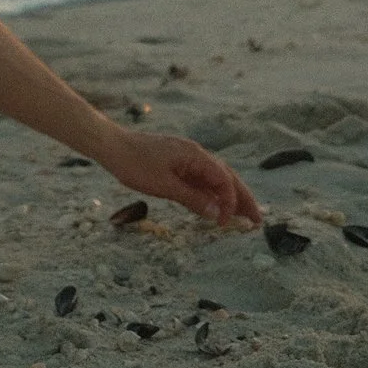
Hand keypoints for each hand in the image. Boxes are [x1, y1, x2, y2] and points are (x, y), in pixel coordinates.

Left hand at [98, 130, 261, 228]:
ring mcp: (187, 159)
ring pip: (215, 179)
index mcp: (196, 156)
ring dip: (229, 197)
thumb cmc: (135, 164)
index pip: (224, 180)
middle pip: (226, 177)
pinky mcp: (177, 164)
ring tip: (242, 216)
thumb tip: (217, 213)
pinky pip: (200, 180)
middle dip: (242, 198)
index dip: (230, 202)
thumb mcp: (164, 185)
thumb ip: (192, 199)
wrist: (111, 145)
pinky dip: (211, 194)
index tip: (227, 222)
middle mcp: (196, 155)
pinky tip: (214, 207)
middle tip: (256, 220)